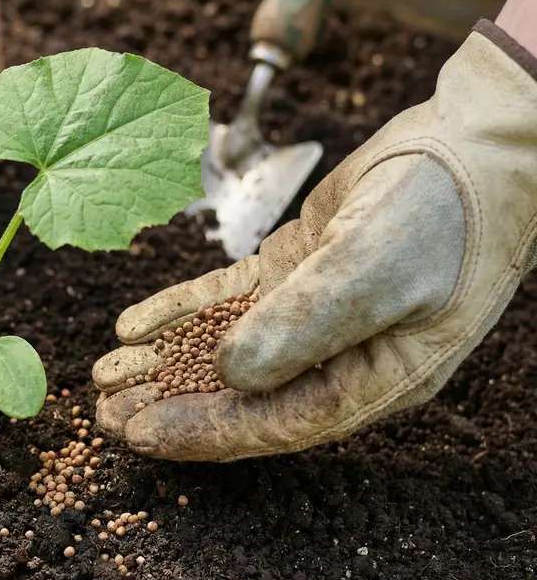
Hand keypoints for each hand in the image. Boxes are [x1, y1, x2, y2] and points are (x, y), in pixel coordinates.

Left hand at [93, 20, 536, 461]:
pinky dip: (180, 312)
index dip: (201, 432)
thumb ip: (304, 323)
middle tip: (104, 415)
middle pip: (239, 397)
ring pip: (223, 350)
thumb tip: (230, 374)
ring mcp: (309, 315)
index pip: (272, 424)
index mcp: (370, 380)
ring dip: (163, 361)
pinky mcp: (291, 273)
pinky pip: (226, 301)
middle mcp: (335, 357)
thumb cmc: (445, 213)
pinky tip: (134, 324)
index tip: (138, 434)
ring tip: (105, 375)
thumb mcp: (374, 268)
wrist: (473, 146)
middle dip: (170, 404)